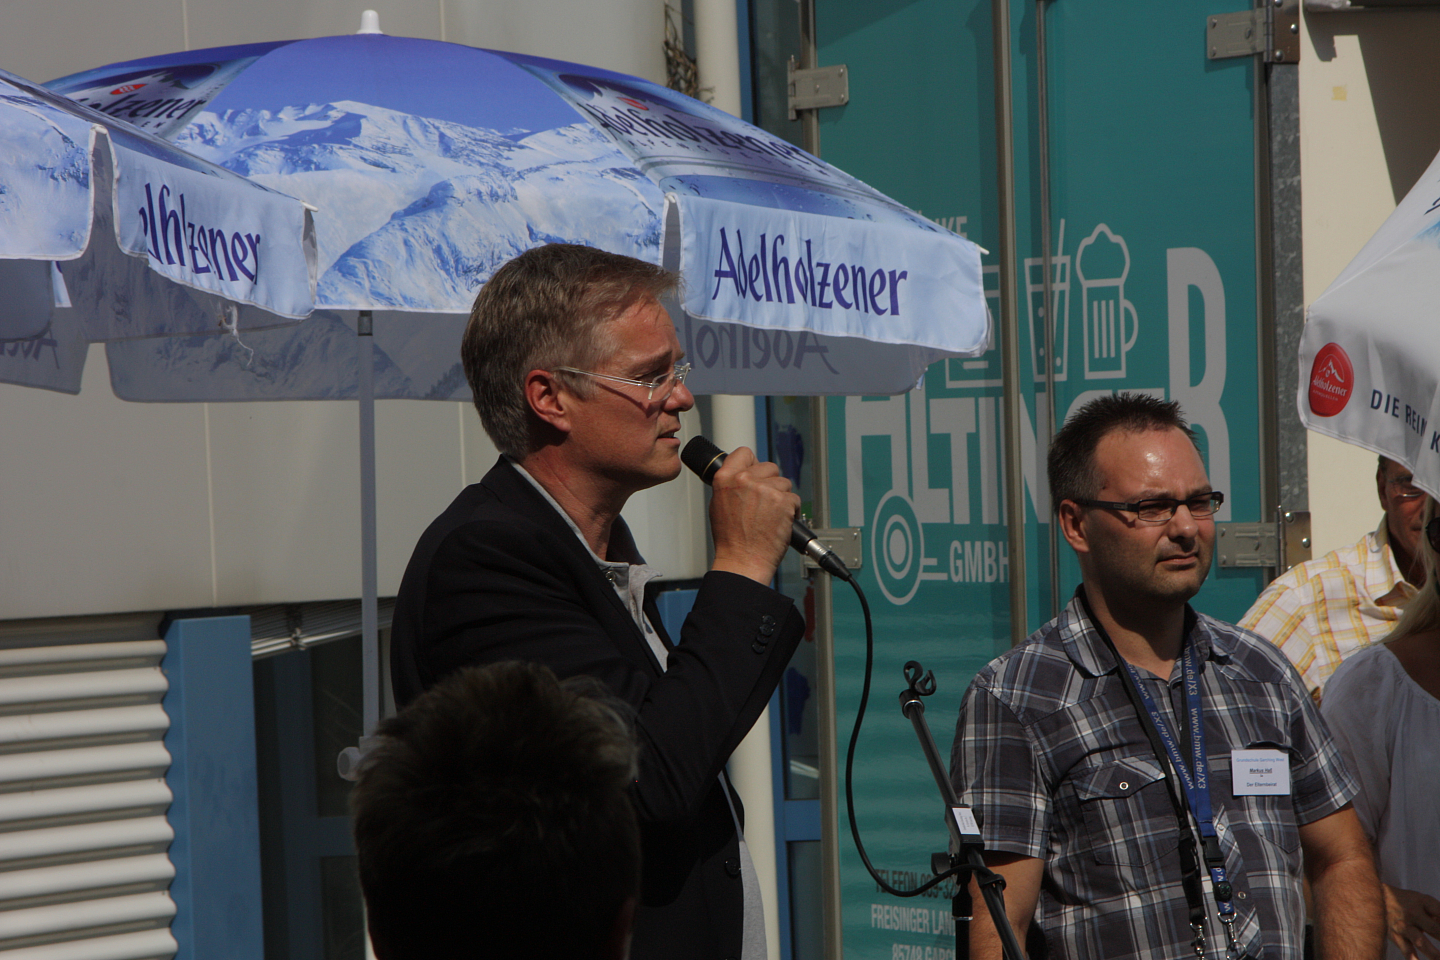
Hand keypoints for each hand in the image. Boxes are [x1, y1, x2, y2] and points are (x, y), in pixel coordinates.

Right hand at [706, 446, 798, 584]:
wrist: (743, 560)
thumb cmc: (731, 540)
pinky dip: (791, 510)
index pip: (744, 453)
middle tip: (764, 503)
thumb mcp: (718, 505)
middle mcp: (745, 480)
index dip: (753, 463)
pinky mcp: (783, 501)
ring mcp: (765, 489)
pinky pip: (794, 498)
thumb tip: (743, 476)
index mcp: (725, 478)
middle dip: (770, 482)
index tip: (756, 472)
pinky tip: (779, 522)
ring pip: (784, 483)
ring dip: (781, 497)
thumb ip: (731, 486)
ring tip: (770, 516)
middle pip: (769, 467)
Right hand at [1385, 884, 1439, 959]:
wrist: (1377, 899)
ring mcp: (1403, 926)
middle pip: (1435, 929)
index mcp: (1423, 902)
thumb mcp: (1423, 901)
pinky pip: (1406, 950)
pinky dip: (1413, 959)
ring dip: (1434, 954)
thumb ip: (1437, 914)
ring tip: (1439, 958)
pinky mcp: (1396, 936)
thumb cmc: (1407, 901)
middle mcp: (1413, 913)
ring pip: (1420, 942)